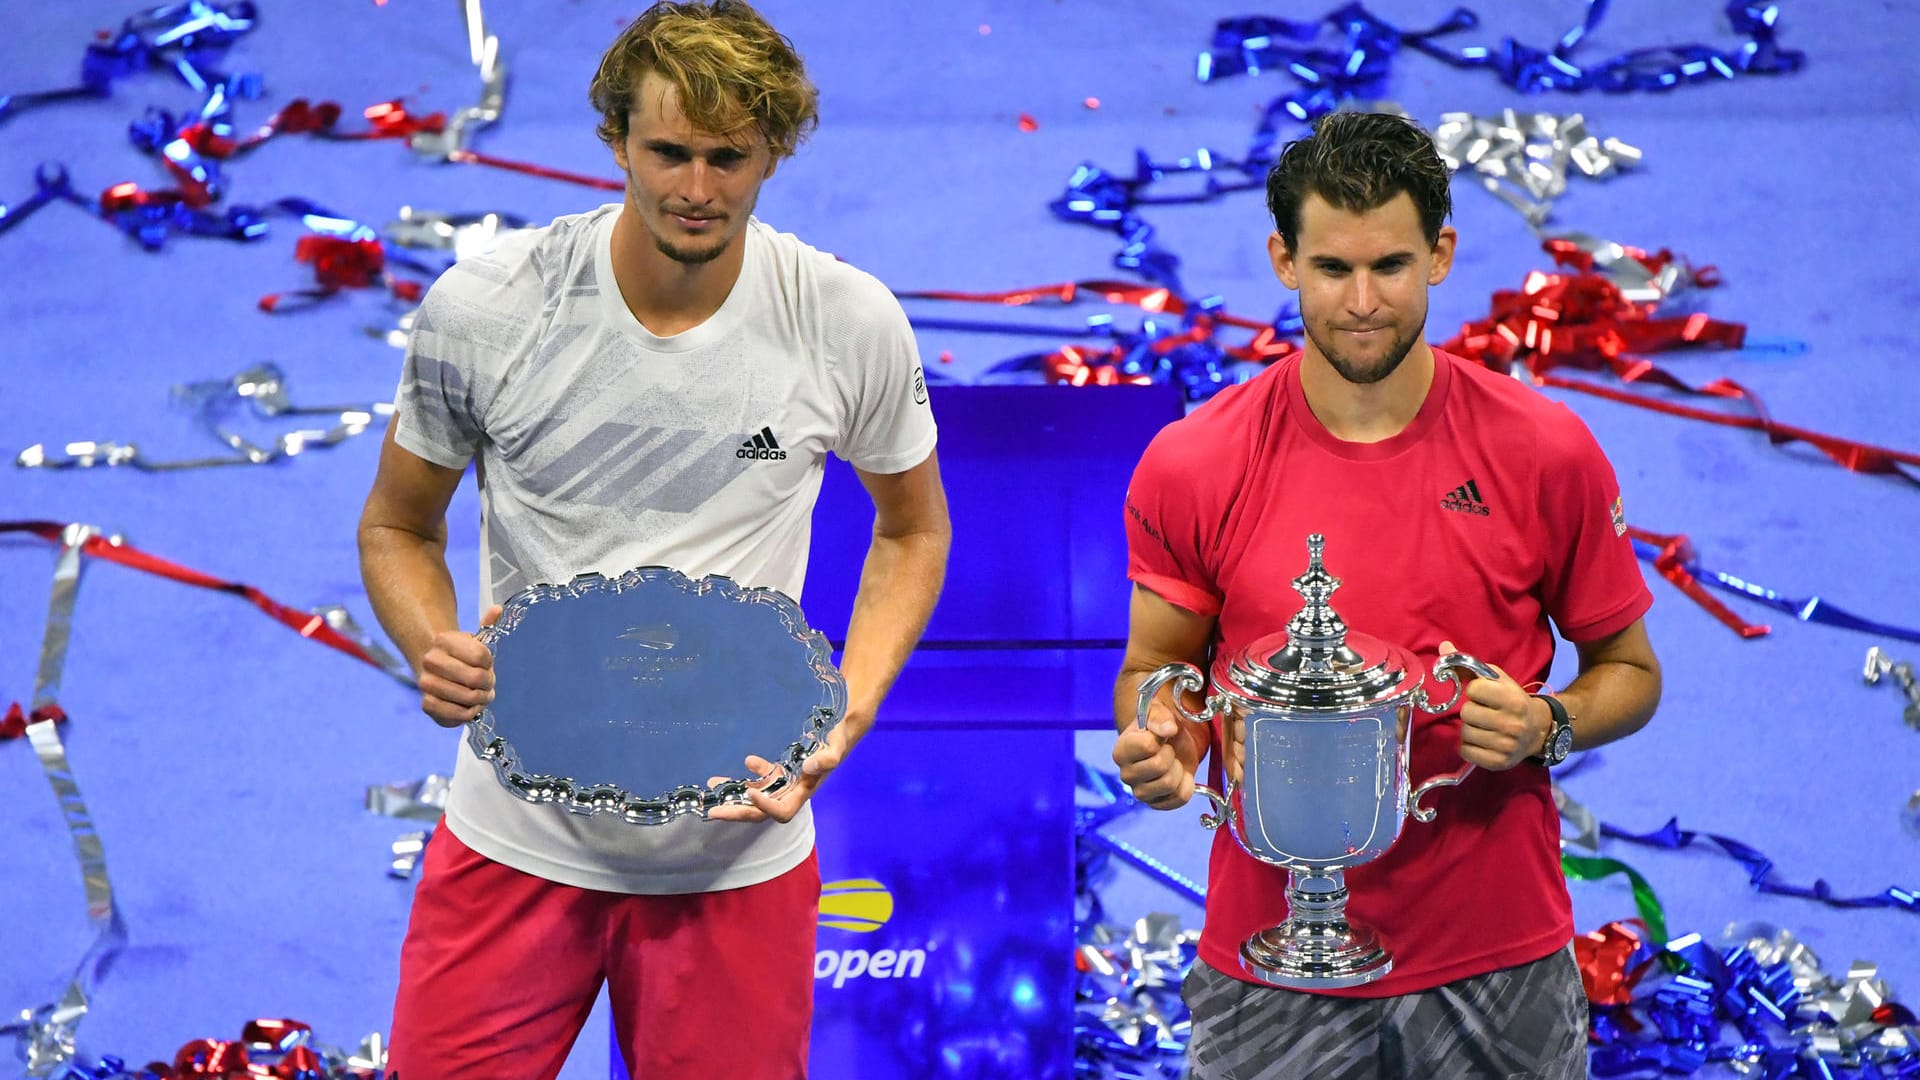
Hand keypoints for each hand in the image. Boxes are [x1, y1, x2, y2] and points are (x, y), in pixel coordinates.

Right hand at [417, 604, 500, 727]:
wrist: (436, 673)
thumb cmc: (462, 658)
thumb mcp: (475, 640)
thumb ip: (488, 625)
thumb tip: (498, 609)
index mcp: (444, 640)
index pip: (481, 656)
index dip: (489, 663)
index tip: (487, 664)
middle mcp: (431, 660)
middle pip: (476, 678)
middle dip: (488, 683)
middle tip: (488, 684)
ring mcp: (426, 683)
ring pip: (468, 697)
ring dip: (481, 699)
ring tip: (480, 695)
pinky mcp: (426, 704)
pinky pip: (457, 714)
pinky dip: (469, 713)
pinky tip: (470, 707)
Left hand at [706, 724, 848, 823]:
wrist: (840, 731)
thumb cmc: (839, 739)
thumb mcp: (836, 746)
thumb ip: (827, 759)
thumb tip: (807, 768)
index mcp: (804, 791)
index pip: (782, 810)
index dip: (766, 806)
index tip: (750, 793)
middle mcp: (792, 792)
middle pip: (762, 810)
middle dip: (738, 811)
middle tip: (713, 810)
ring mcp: (785, 783)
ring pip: (757, 794)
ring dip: (735, 793)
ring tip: (713, 785)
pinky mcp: (782, 772)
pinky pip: (763, 779)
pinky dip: (752, 775)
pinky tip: (746, 762)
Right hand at [1113, 697, 1207, 809]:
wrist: (1170, 744)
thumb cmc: (1160, 728)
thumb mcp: (1158, 714)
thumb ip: (1160, 718)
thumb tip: (1168, 729)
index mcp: (1121, 751)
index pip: (1147, 746)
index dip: (1161, 738)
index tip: (1159, 736)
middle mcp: (1126, 774)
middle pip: (1159, 766)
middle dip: (1171, 754)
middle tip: (1168, 749)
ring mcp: (1140, 792)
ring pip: (1169, 784)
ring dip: (1179, 770)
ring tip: (1173, 762)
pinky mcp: (1155, 803)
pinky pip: (1179, 798)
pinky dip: (1186, 785)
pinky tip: (1180, 776)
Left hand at [1441, 639, 1545, 770]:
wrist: (1538, 730)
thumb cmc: (1512, 701)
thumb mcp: (1497, 680)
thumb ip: (1468, 665)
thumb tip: (1443, 648)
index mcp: (1512, 699)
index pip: (1473, 690)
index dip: (1475, 691)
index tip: (1484, 695)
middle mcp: (1511, 723)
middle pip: (1467, 713)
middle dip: (1472, 711)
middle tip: (1484, 713)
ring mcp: (1506, 745)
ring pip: (1465, 734)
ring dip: (1470, 729)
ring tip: (1484, 727)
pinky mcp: (1499, 763)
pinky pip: (1466, 752)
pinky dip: (1469, 747)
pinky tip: (1482, 741)